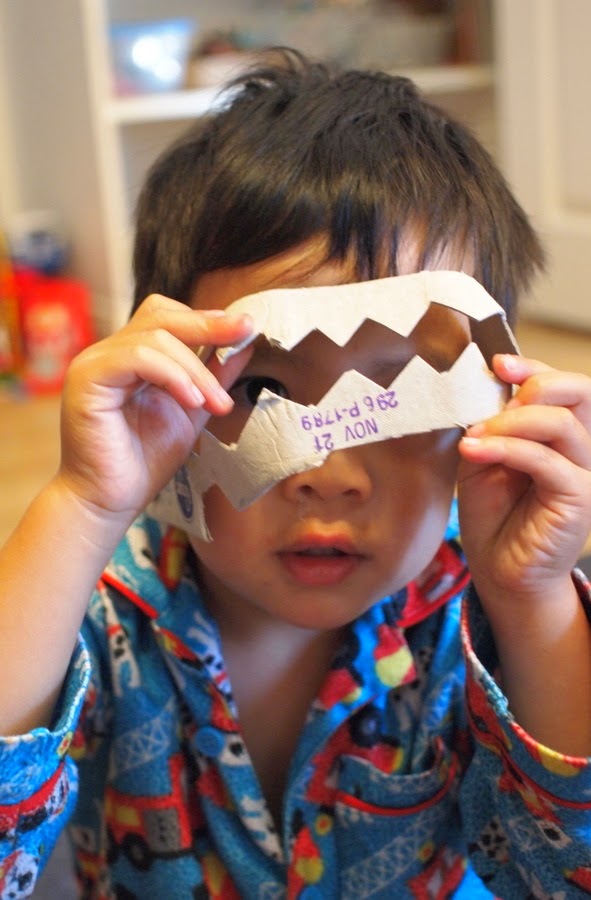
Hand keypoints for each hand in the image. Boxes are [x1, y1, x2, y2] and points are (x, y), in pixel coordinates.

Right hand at [58, 294, 252, 521]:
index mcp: (131, 356)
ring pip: (154, 336)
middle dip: (208, 325)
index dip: (207, 319)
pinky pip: (136, 357)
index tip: (247, 327)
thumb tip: (246, 344)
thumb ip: (214, 377)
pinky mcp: (87, 378)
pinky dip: (172, 375)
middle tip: (245, 332)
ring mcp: (95, 362)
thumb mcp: (192, 411)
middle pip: (161, 314)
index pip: (168, 317)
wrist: (109, 501)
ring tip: (218, 403)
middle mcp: (110, 353)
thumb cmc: (144, 462)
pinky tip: (192, 401)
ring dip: (196, 369)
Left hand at [457, 354, 590, 600]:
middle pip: (580, 391)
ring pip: (561, 423)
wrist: (500, 571)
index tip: (496, 363)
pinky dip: (507, 449)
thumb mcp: (483, 459)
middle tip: (498, 394)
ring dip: (510, 421)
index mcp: (560, 433)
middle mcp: (580, 448)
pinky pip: (547, 461)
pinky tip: (474, 451)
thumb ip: (489, 426)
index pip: (562, 385)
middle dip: (536, 381)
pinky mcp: (578, 498)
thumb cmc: (493, 515)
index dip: (533, 366)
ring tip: (474, 436)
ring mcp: (584, 472)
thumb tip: (483, 393)